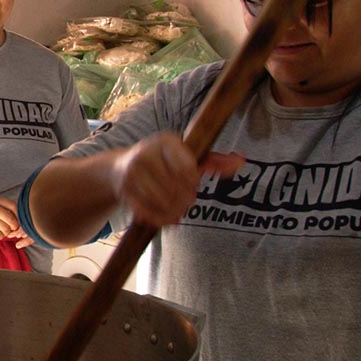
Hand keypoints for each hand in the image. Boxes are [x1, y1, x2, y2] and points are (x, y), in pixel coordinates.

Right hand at [0, 195, 34, 246]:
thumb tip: (17, 218)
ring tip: (3, 230)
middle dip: (14, 227)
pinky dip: (0, 235)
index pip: (13, 206)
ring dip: (7, 232)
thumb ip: (2, 205)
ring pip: (6, 229)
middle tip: (12, 228)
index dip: (19, 215)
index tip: (18, 220)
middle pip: (12, 220)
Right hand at [110, 133, 244, 227]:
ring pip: (162, 201)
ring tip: (179, 211)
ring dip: (174, 211)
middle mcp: (145, 153)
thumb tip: (241, 161)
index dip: (194, 182)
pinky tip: (166, 218)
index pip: (188, 169)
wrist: (118, 167)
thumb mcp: (185, 156)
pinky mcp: (123, 189)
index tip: (193, 183)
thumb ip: (214, 161)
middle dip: (185, 199)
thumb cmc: (161, 161)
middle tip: (188, 201)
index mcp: (165, 141)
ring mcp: (132, 172)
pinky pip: (147, 211)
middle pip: (176, 187)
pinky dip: (159, 219)